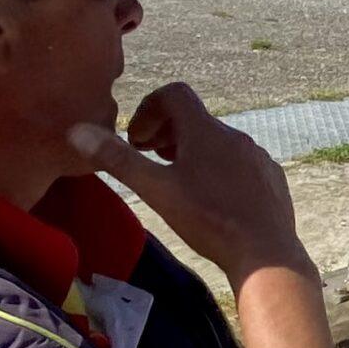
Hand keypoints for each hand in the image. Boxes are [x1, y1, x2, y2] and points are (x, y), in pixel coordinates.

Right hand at [68, 85, 310, 281]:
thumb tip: (76, 132)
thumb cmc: (208, 220)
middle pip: (195, 120)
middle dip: (167, 133)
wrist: (266, 253)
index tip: (137, 139)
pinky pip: (241, 164)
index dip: (149, 108)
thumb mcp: (156, 190)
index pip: (175, 94)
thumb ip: (118, 160)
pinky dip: (220, 170)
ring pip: (219, 143)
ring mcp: (258, 157)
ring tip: (177, 180)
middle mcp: (236, 136)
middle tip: (149, 159)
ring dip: (193, 152)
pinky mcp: (272, 179)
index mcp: (206, 131)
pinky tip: (214, 199)